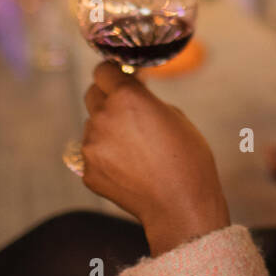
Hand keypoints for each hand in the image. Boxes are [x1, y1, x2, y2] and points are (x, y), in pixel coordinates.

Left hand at [80, 62, 229, 254]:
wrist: (180, 205)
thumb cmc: (187, 159)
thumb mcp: (175, 115)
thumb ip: (146, 100)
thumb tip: (133, 92)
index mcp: (126, 97)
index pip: (103, 71)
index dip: (114, 73)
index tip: (122, 78)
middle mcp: (103, 117)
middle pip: (93, 94)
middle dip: (107, 97)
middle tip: (127, 110)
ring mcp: (92, 146)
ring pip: (93, 126)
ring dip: (107, 129)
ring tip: (135, 148)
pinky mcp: (88, 170)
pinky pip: (93, 153)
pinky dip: (106, 156)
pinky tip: (130, 168)